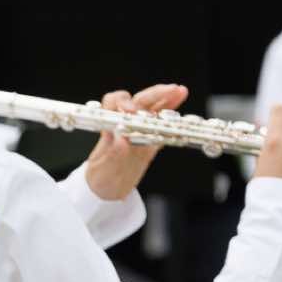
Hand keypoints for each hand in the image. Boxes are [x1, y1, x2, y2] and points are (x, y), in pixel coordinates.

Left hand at [84, 83, 186, 200]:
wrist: (107, 191)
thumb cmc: (101, 179)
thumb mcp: (104, 169)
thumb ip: (113, 154)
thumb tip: (121, 140)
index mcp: (110, 129)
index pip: (112, 103)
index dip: (122, 102)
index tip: (131, 111)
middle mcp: (125, 126)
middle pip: (138, 102)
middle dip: (154, 94)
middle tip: (170, 90)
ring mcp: (138, 132)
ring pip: (152, 110)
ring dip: (166, 99)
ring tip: (180, 92)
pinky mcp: (149, 141)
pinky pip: (161, 125)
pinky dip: (171, 115)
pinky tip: (179, 107)